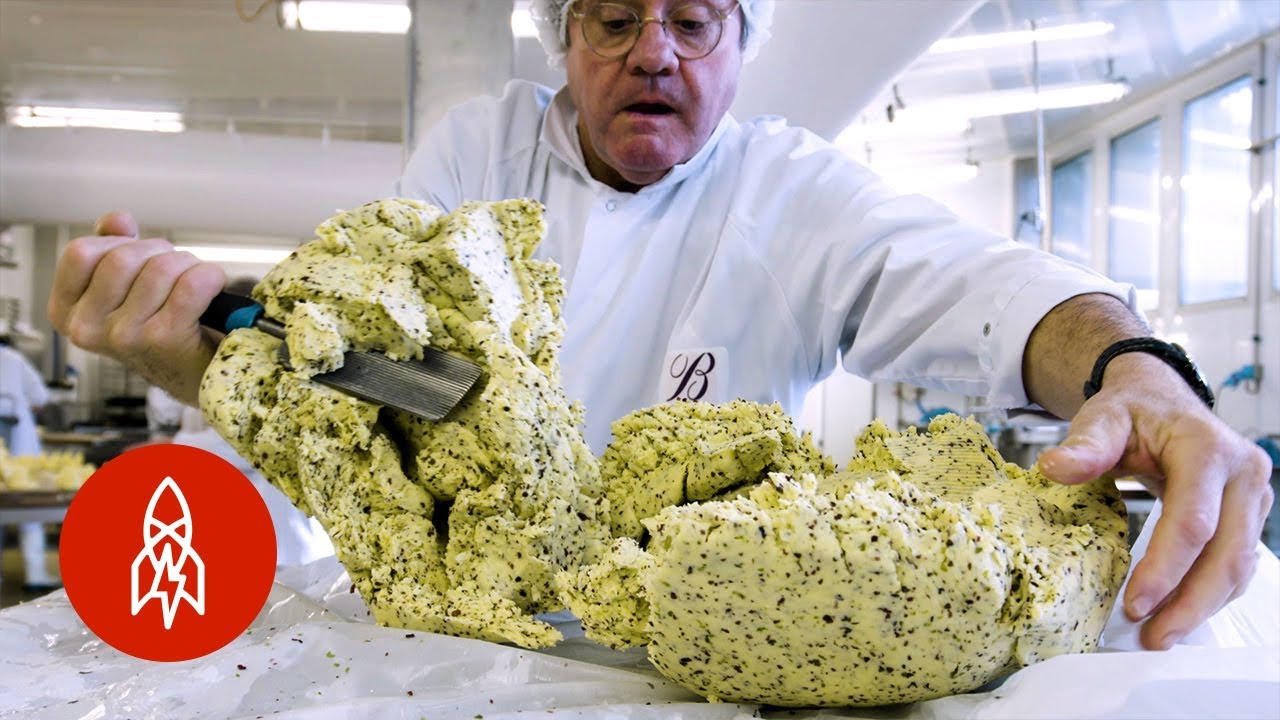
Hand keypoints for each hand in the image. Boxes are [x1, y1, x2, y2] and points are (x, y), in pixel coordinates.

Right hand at [48, 212, 225, 404]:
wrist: (196, 371)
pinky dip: (211, 277)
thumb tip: (118, 220)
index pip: (80, 252)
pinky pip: (193, 284)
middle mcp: (88, 329)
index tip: (137, 259)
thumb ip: (112, 246)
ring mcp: (125, 336)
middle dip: (159, 252)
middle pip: (123, 257)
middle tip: (175, 271)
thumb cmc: (160, 323)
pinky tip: (213, 289)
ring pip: (161, 268)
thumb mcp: (124, 285)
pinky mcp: (165, 339)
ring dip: (188, 265)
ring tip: (194, 285)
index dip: (116, 244)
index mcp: (67, 311)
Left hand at [1037, 353, 1273, 649]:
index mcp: (1207, 449)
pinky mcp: (1248, 514)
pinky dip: (1210, 593)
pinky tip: (1179, 613)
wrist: (1161, 398)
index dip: (1166, 567)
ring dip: (1201, 606)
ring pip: (1237, 565)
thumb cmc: (1132, 410)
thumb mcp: (1103, 416)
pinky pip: (1236, 563)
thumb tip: (1053, 468)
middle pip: (1226, 554)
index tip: (1135, 604)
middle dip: (1189, 602)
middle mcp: (1242, 474)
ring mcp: (1252, 496)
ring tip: (1161, 635)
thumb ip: (1085, 444)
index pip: (1193, 521)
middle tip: (1153, 637)